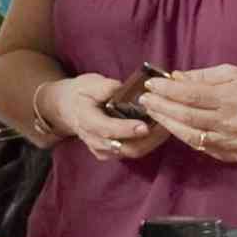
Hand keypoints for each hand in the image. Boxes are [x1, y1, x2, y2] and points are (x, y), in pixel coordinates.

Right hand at [39, 74, 163, 165]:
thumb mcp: (90, 83)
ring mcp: (102, 149)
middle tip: (166, 124)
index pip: (107, 129)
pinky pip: (132, 152)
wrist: (68, 109)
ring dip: (151, 141)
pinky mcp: (110, 153)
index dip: (126, 130)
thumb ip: (106, 87)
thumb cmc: (82, 93)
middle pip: (124, 148)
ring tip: (167, 125)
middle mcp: (94, 139)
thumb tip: (123, 88)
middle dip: (148, 139)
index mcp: (86, 120)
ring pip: (131, 152)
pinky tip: (160, 131)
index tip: (144, 126)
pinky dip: (148, 143)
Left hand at [136, 62, 236, 162]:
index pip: (191, 95)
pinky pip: (201, 147)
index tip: (151, 84)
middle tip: (145, 99)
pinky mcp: (231, 155)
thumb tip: (175, 78)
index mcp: (231, 98)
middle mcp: (230, 122)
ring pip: (190, 136)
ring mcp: (230, 142)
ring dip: (168, 124)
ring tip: (153, 113)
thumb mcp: (232, 73)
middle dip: (162, 107)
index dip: (168, 90)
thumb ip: (202, 76)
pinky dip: (184, 136)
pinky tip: (172, 125)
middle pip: (187, 116)